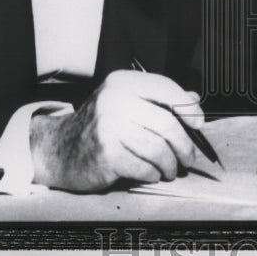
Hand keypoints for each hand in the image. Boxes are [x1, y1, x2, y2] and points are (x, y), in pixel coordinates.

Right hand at [30, 70, 203, 191]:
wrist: (59, 149)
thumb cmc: (98, 125)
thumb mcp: (125, 101)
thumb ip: (158, 99)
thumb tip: (193, 101)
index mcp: (122, 82)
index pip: (166, 88)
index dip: (187, 107)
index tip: (197, 123)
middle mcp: (114, 100)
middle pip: (167, 123)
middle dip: (184, 144)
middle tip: (189, 156)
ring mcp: (109, 127)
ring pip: (158, 148)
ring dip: (170, 164)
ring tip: (170, 169)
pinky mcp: (106, 154)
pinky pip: (144, 167)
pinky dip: (152, 173)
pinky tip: (150, 173)